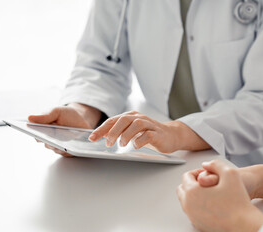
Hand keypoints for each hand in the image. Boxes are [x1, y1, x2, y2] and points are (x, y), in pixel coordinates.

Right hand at [28, 103, 101, 156]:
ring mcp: (58, 145)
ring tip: (64, 144)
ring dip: (61, 147)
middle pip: (47, 144)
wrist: (82, 118)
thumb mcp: (56, 111)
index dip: (37, 136)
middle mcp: (49, 139)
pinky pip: (67, 153)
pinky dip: (70, 151)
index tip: (39, 136)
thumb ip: (45, 116)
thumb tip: (30, 118)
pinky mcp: (68, 149)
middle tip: (54, 140)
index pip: (37, 136)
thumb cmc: (66, 114)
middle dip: (51, 142)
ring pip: (57, 150)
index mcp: (43, 130)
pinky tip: (72, 147)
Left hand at [88, 111, 210, 152]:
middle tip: (107, 143)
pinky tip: (136, 146)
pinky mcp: (158, 133)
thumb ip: (118, 131)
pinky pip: (149, 135)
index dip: (101, 129)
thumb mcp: (131, 131)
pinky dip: (140, 140)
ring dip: (126, 135)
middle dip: (113, 131)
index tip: (91, 138)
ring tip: (121, 145)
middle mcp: (139, 118)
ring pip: (136, 125)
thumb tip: (101, 135)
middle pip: (123, 120)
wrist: (170, 135)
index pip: (113, 120)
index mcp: (131, 117)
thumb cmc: (148, 134)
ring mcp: (149, 125)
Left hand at [177, 160, 262, 231]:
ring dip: (194, 194)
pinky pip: (192, 211)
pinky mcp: (198, 224)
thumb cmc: (238, 201)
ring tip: (211, 192)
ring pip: (186, 201)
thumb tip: (205, 164)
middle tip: (207, 182)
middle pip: (182, 189)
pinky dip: (198, 206)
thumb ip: (215, 164)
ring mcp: (192, 216)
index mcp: (192, 192)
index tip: (208, 173)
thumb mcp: (230, 173)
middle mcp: (188, 205)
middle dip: (193, 183)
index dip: (197, 171)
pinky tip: (212, 203)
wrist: (243, 223)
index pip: (186, 176)